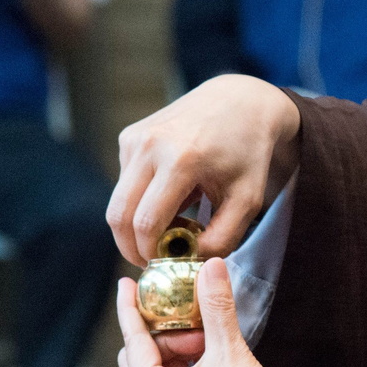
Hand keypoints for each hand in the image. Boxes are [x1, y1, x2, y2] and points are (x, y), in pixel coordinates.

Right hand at [107, 74, 299, 265]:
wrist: (240, 101)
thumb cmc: (247, 153)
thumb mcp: (248, 198)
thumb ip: (223, 237)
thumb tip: (189, 261)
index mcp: (181, 159)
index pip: (146, 222)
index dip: (148, 252)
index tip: (163, 264)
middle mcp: (150, 145)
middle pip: (118, 216)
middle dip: (130, 246)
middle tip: (151, 259)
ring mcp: (135, 138)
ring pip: (118, 201)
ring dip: (137, 222)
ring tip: (174, 222)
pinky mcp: (129, 136)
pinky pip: (124, 182)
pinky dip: (140, 198)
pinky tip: (171, 194)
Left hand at [117, 259, 294, 366]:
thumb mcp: (230, 351)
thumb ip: (216, 307)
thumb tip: (212, 267)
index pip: (133, 341)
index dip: (129, 308)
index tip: (125, 283)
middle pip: (140, 357)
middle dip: (161, 331)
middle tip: (189, 316)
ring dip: (175, 349)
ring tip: (206, 337)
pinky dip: (182, 365)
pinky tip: (208, 355)